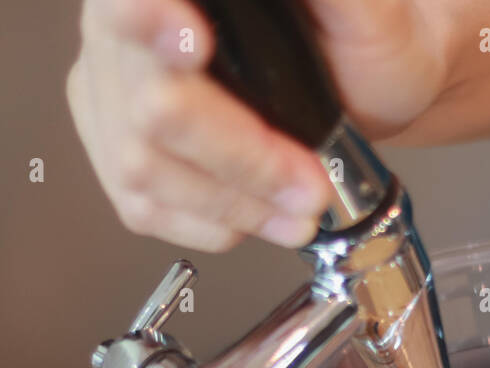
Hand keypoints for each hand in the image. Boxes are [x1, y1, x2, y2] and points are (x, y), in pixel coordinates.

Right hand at [66, 0, 448, 251]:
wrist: (372, 87)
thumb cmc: (368, 42)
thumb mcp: (369, 8)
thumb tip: (321, 1)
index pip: (132, 3)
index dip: (151, 21)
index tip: (195, 45)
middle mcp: (130, 29)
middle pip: (152, 103)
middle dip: (239, 156)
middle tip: (308, 184)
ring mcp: (118, 93)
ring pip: (144, 166)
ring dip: (232, 203)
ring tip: (298, 211)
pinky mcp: (121, 152)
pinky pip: (142, 205)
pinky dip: (209, 224)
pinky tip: (255, 216)